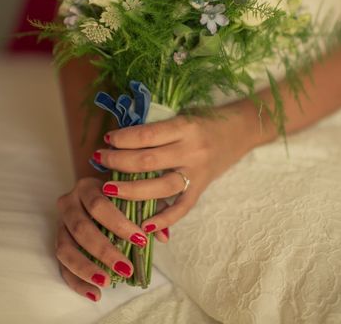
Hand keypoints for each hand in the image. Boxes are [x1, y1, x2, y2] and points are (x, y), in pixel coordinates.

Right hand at [54, 177, 168, 301]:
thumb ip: (151, 210)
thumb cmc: (119, 192)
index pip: (99, 205)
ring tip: (107, 283)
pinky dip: (77, 281)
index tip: (140, 240)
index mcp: (87, 187)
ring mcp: (60, 224)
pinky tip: (95, 293)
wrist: (96, 187)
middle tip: (126, 268)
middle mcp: (69, 203)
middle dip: (104, 251)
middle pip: (81, 228)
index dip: (118, 224)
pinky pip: (62, 265)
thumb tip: (163, 237)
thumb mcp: (134, 194)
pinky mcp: (58, 242)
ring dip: (86, 268)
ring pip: (65, 249)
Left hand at [93, 104, 254, 233]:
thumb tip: (120, 139)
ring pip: (160, 187)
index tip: (107, 139)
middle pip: (148, 162)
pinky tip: (143, 225)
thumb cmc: (206, 119)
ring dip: (131, 190)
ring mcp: (197, 173)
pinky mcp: (201, 188)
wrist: (241, 130)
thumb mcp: (182, 115)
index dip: (123, 139)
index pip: (147, 136)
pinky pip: (181, 208)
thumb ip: (157, 128)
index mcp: (185, 127)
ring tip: (107, 189)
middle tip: (99, 160)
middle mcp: (191, 151)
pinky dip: (163, 219)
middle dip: (118, 162)